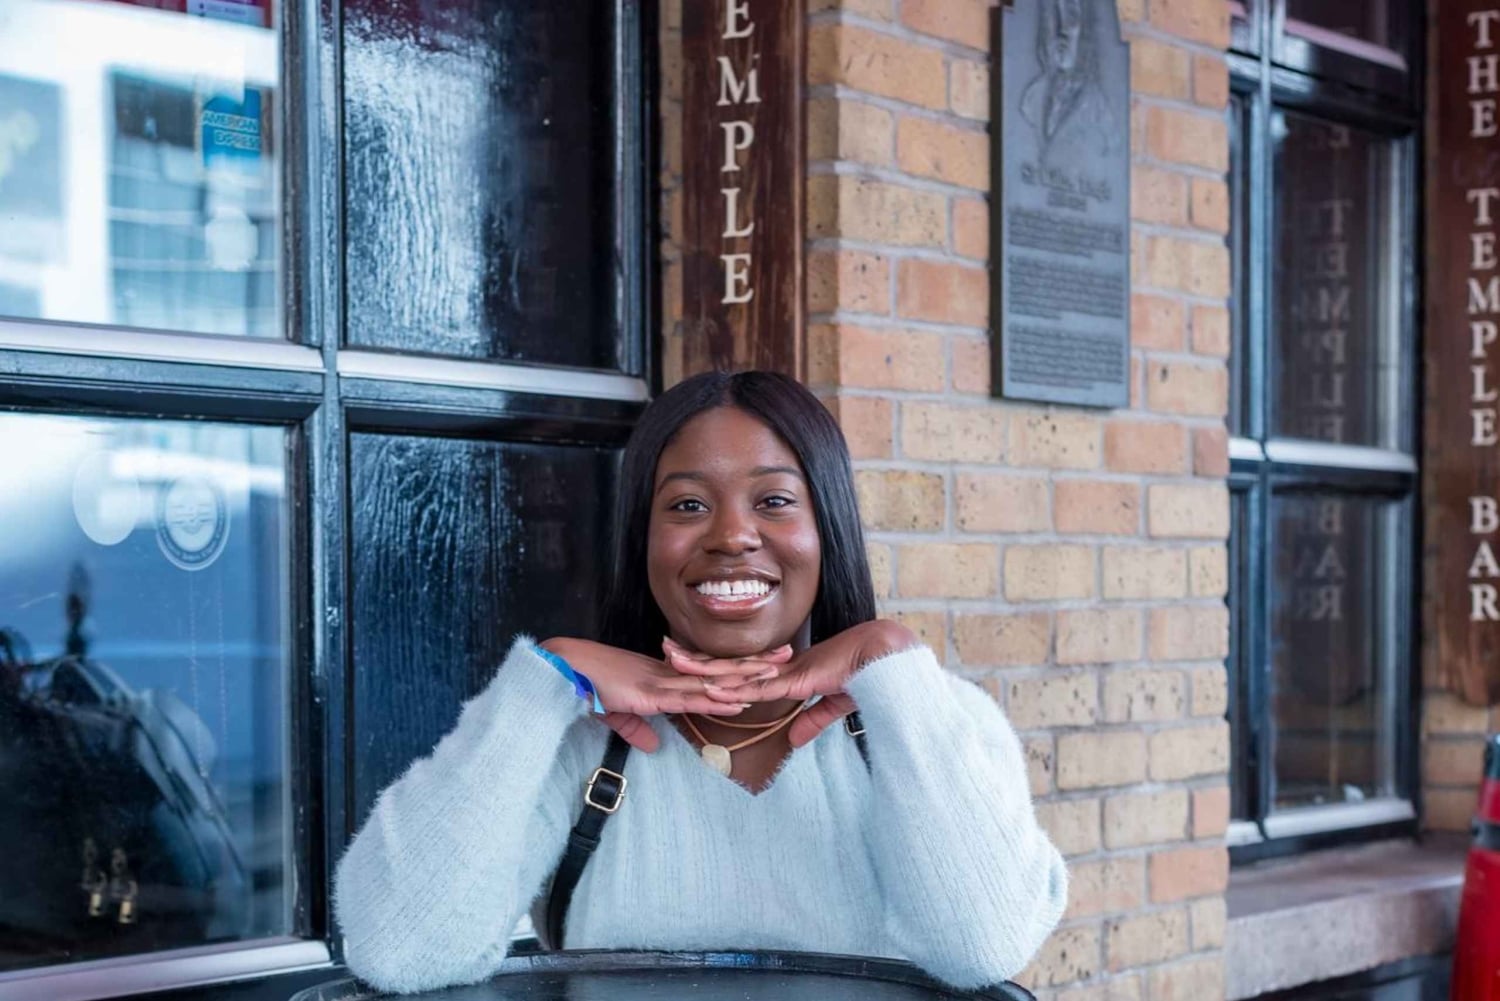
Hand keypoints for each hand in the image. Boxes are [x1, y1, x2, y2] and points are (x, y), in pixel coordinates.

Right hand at [538, 638, 788, 751]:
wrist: (569, 670)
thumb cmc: (590, 686)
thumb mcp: (619, 713)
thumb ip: (638, 730)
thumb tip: (654, 746)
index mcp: (665, 675)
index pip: (709, 669)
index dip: (736, 666)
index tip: (764, 660)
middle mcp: (670, 673)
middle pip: (721, 667)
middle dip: (754, 661)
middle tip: (787, 653)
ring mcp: (664, 682)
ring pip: (712, 679)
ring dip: (744, 677)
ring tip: (775, 672)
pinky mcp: (653, 693)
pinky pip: (690, 697)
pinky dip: (715, 699)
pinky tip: (737, 700)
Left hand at [664, 620, 917, 747]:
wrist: (882, 658)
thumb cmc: (864, 675)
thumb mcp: (833, 705)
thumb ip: (813, 720)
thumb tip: (794, 739)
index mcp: (786, 671)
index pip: (743, 669)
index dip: (716, 666)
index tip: (691, 662)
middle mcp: (780, 668)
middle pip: (730, 665)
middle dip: (698, 659)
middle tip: (667, 650)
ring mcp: (784, 672)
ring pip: (736, 672)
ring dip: (705, 669)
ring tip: (674, 663)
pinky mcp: (794, 680)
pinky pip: (757, 686)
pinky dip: (734, 687)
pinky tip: (711, 687)